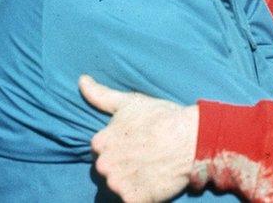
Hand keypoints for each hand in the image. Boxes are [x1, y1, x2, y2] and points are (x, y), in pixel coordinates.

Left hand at [79, 75, 197, 201]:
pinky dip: (141, 197)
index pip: (101, 151)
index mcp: (100, 143)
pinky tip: (154, 183)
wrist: (191, 139)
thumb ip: (100, 95)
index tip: (135, 143)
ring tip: (150, 170)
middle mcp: (104, 166)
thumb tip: (81, 80)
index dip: (119, 148)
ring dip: (130, 183)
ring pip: (117, 188)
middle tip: (145, 157)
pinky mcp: (134, 200)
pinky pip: (132, 202)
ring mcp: (118, 185)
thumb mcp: (130, 102)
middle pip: (107, 171)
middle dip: (122, 166)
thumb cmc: (162, 117)